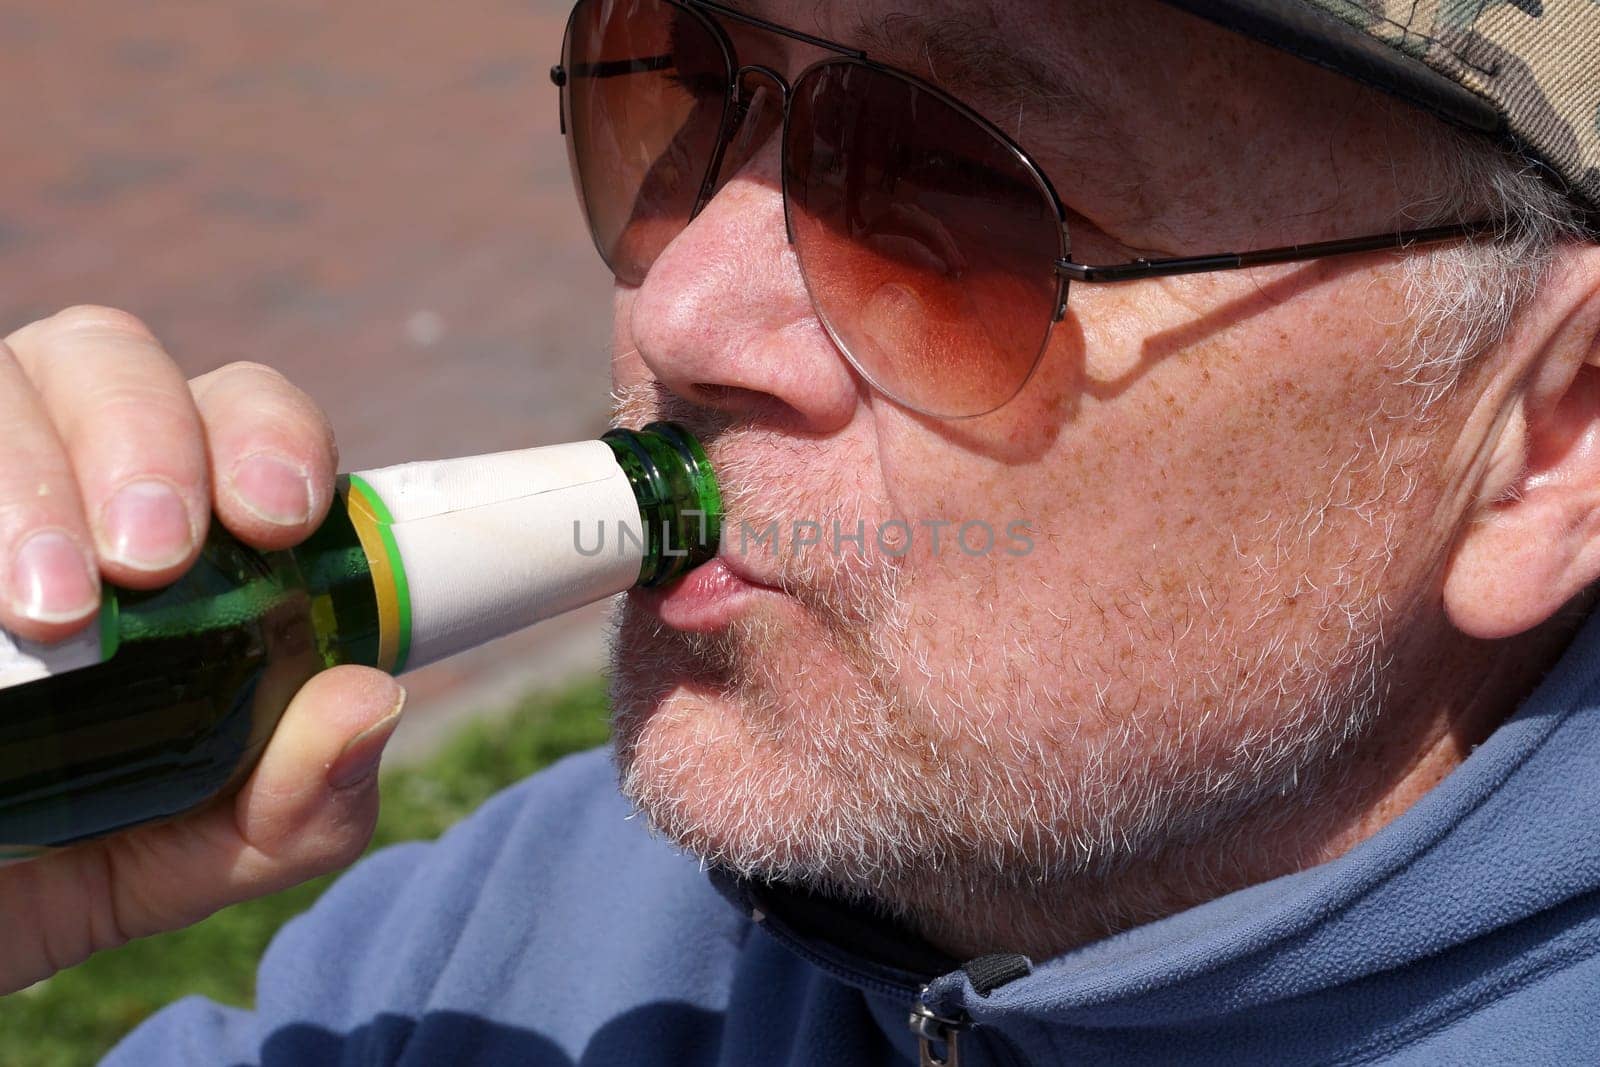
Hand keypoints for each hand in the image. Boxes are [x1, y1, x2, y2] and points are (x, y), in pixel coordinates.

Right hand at [0, 307, 404, 995]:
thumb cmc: (35, 873)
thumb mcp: (173, 860)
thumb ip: (291, 807)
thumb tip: (374, 699)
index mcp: (174, 532)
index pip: (244, 419)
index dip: (273, 435)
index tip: (281, 520)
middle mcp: (62, 470)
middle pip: (114, 356)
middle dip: (151, 438)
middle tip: (156, 559)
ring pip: (6, 374)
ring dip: (33, 477)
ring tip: (56, 608)